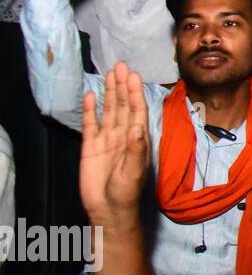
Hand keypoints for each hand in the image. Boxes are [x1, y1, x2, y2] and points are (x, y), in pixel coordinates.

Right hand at [79, 62, 150, 222]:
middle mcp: (123, 135)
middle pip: (123, 105)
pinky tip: (91, 95)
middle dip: (122, 86)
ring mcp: (106, 140)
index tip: (133, 75)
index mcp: (138, 139)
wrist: (108, 209)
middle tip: (121, 65)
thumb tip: (137, 127)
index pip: (137, 110)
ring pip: (108, 110)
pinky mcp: (90, 146)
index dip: (135, 93)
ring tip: (110, 73)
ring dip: (109, 92)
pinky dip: (90, 109)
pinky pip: (90, 123)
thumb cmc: (126, 192)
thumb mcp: (134, 171)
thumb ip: (135, 149)